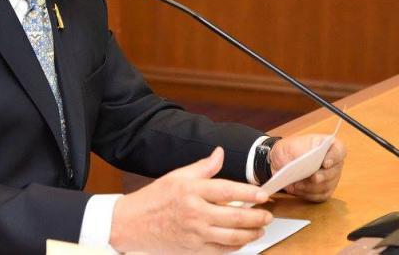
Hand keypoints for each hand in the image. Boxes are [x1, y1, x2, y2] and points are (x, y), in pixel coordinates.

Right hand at [109, 147, 272, 253]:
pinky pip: (222, 250)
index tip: (263, 195)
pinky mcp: (194, 250)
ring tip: (260, 228)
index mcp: (191, 191)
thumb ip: (202, 167)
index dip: (249, 193)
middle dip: (257, 216)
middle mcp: (195, 213)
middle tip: (267, 214)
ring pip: (232, 237)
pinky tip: (242, 240)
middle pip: (235, 217)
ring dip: (251, 233)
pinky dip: (236, 246)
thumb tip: (220, 153)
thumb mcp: (176, 176)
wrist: (131, 224)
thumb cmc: (153, 199)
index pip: (228, 191)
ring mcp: (195, 234)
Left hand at [269, 134, 345, 201]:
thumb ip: (296, 152)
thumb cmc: (288, 151)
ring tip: (296, 184)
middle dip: (321, 176)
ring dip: (311, 187)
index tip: (325, 163)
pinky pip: (320, 196)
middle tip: (312, 178)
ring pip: (326, 186)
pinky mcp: (325, 191)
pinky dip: (308, 194)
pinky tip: (297, 189)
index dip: (334, 157)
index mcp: (328, 146)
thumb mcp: (288, 146)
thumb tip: (304, 163)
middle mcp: (334, 163)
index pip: (339, 150)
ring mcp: (331, 178)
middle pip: (334, 172)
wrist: (282, 162)